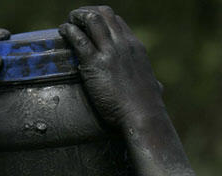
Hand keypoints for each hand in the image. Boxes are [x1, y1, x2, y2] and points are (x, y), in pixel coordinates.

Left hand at [59, 6, 163, 129]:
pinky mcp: (95, 64)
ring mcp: (109, 52)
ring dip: (77, 17)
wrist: (143, 116)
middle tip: (77, 19)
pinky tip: (63, 31)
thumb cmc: (149, 108)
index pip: (118, 22)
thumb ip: (154, 83)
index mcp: (136, 48)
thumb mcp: (155, 87)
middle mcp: (123, 44)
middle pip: (104, 14)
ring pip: (91, 19)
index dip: (103, 20)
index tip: (93, 26)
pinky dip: (69, 31)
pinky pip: (78, 38)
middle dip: (88, 12)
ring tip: (68, 22)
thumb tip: (159, 87)